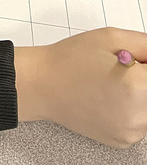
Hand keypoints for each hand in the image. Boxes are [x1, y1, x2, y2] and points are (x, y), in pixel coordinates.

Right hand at [15, 27, 146, 147]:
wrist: (42, 85)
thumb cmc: (70, 59)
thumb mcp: (111, 38)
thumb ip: (146, 45)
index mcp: (136, 87)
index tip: (140, 62)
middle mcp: (137, 115)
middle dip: (145, 80)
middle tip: (128, 69)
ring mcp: (131, 132)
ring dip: (142, 95)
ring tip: (116, 83)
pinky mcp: (123, 140)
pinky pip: (141, 123)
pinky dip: (133, 109)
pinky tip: (110, 97)